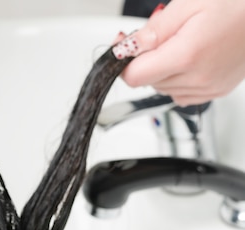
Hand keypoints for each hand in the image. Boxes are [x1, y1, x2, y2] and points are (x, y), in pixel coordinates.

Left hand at [116, 0, 244, 104]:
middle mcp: (198, 79)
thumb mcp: (189, 4)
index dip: (124, 61)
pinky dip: (178, 78)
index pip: (134, 76)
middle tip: (159, 35)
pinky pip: (181, 93)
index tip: (124, 46)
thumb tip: (126, 48)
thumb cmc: (237, 3)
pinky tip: (190, 57)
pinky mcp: (217, 91)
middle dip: (146, 59)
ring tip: (180, 42)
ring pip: (163, 87)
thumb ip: (154, 30)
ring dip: (162, 69)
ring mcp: (208, 88)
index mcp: (186, 56)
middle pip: (147, 81)